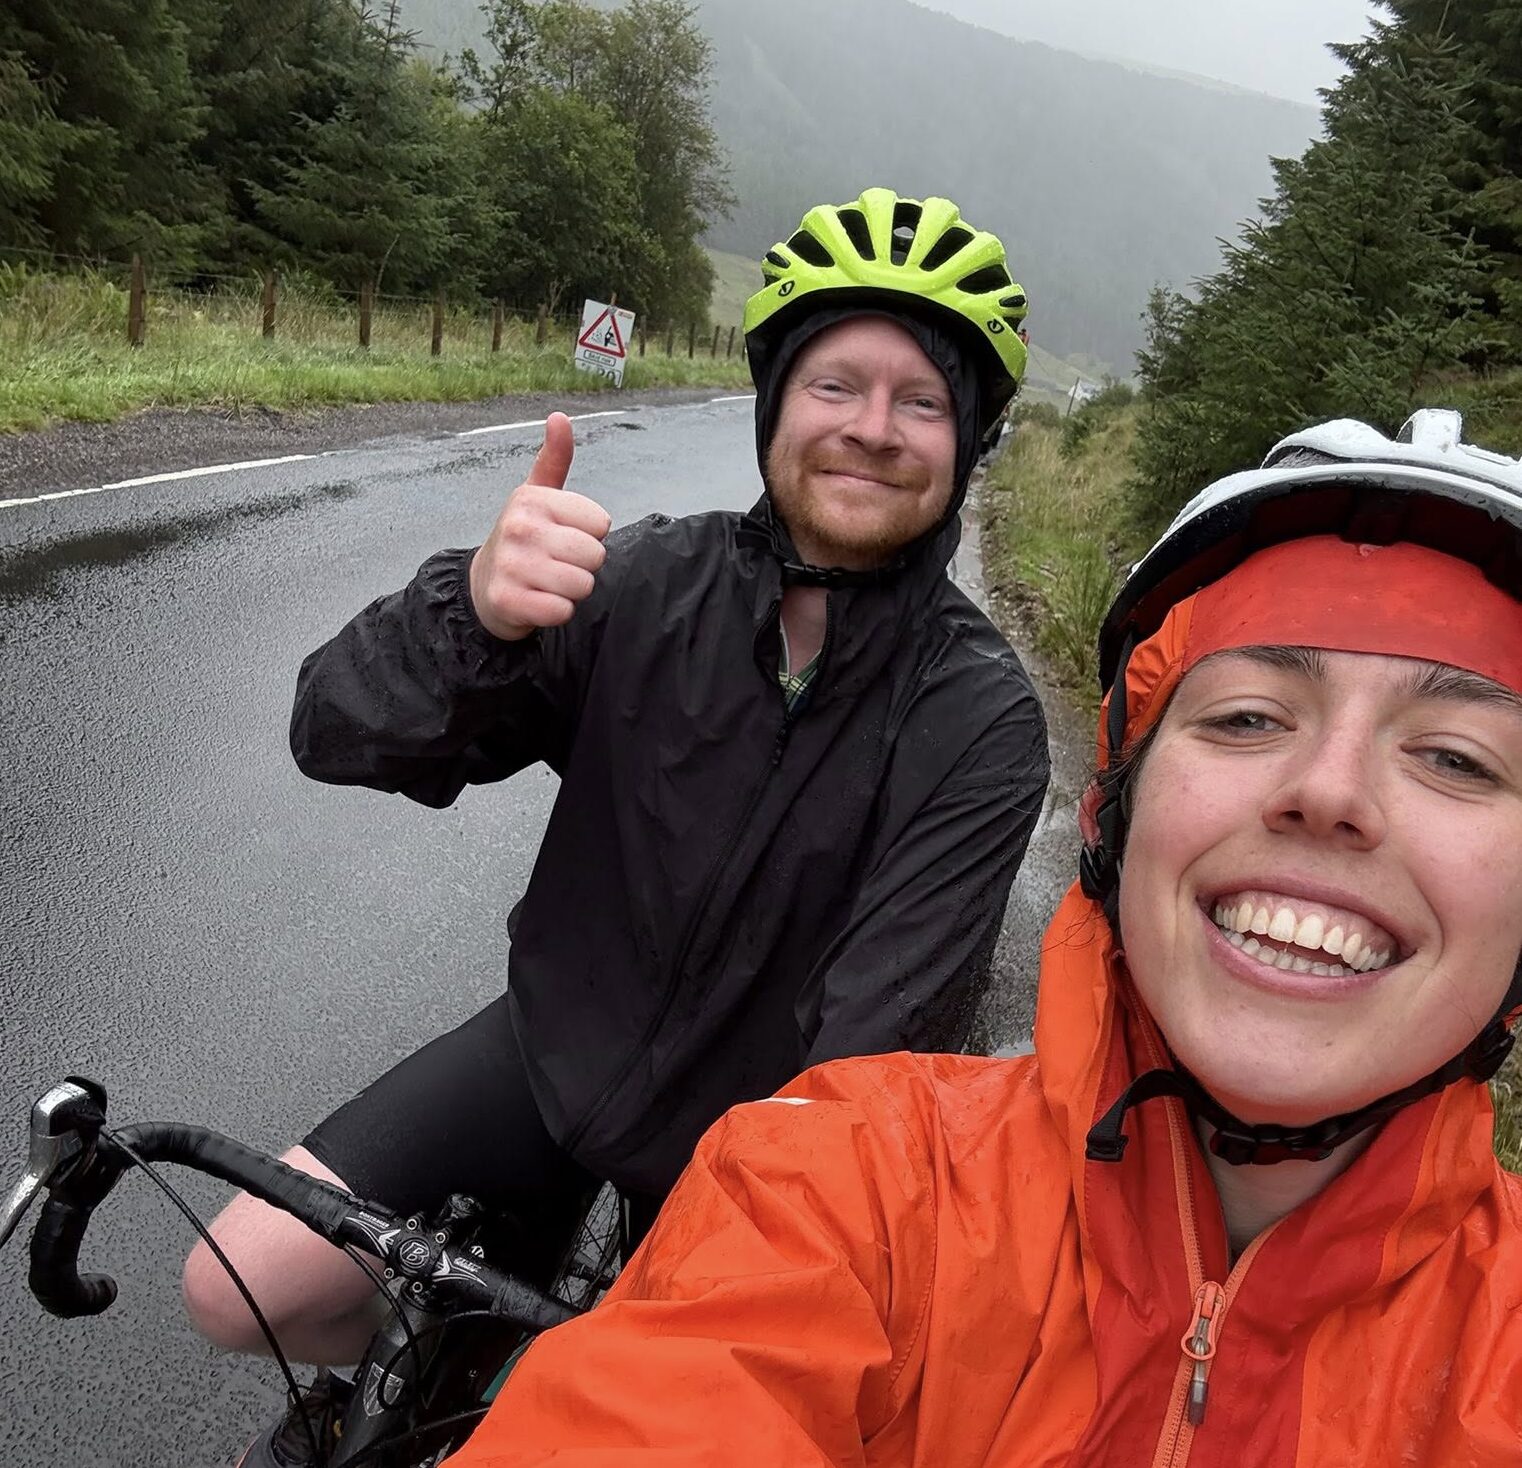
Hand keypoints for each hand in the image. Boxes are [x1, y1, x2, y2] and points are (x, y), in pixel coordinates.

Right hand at [468, 413, 611, 640]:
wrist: (483, 586)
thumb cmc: (522, 539)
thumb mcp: (536, 495)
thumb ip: (554, 459)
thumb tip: (559, 417)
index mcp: (532, 500)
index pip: (601, 524)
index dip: (589, 536)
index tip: (563, 536)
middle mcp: (520, 528)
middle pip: (595, 556)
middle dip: (583, 566)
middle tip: (556, 563)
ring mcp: (512, 565)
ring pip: (582, 585)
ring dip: (572, 591)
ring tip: (548, 582)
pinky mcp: (508, 600)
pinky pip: (562, 611)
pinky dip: (557, 612)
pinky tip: (539, 601)